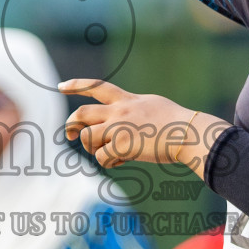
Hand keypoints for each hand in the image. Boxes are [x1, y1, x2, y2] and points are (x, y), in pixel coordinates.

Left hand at [60, 79, 229, 178]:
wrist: (189, 133)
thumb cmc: (178, 124)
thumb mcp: (154, 106)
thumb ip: (135, 109)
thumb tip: (125, 122)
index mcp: (128, 100)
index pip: (97, 87)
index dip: (76, 86)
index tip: (60, 86)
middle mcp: (120, 111)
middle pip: (82, 113)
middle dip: (71, 124)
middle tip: (70, 134)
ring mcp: (119, 128)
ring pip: (87, 137)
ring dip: (92, 148)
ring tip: (108, 153)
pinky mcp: (122, 145)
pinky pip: (102, 157)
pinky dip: (109, 163)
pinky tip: (122, 162)